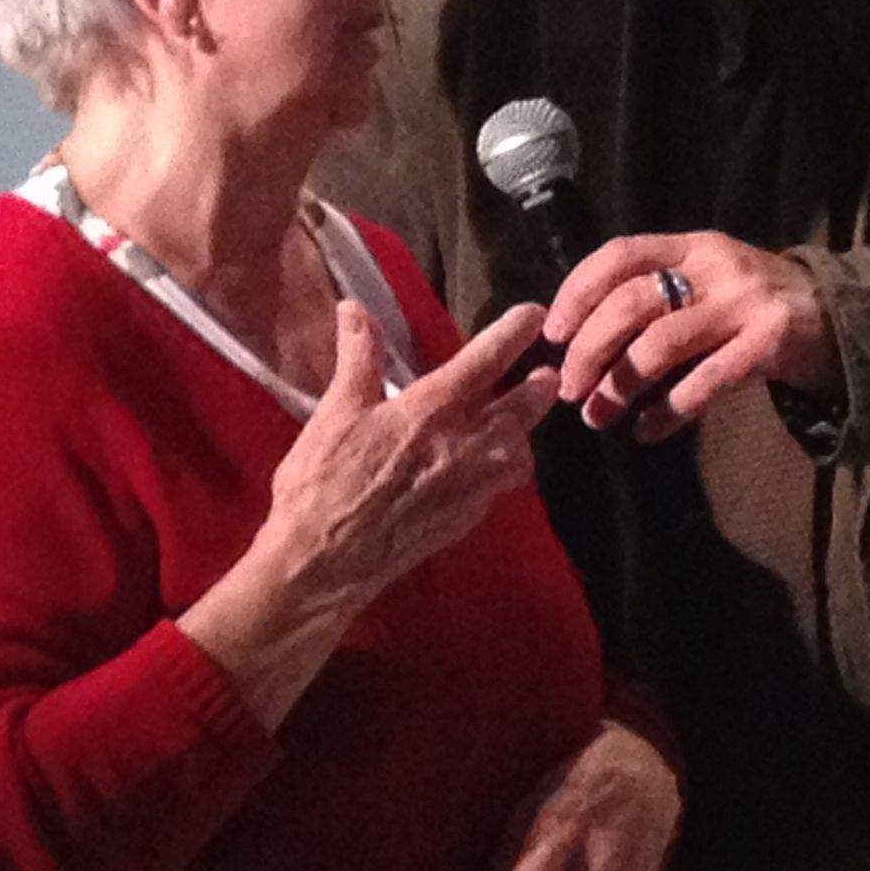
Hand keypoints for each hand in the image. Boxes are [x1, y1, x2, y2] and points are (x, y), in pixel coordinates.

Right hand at [255, 300, 558, 610]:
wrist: (324, 561)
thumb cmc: (323, 481)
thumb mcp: (336, 411)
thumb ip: (358, 358)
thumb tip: (355, 309)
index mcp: (431, 411)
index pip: (485, 361)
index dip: (513, 333)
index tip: (534, 315)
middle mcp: (463, 448)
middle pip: (520, 412)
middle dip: (538, 391)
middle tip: (547, 377)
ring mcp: (469, 489)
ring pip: (517, 455)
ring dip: (521, 436)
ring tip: (514, 426)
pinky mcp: (465, 521)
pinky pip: (498, 488)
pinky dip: (499, 471)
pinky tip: (481, 469)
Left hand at [545, 232, 836, 441]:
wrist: (839, 318)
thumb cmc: (754, 305)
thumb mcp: (708, 281)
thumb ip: (657, 294)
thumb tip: (578, 338)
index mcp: (692, 245)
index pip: (620, 254)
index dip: (578, 290)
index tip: (552, 332)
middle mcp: (716, 266)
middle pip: (632, 301)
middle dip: (589, 347)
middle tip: (568, 388)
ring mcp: (744, 302)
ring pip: (661, 342)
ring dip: (619, 383)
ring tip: (598, 416)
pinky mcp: (769, 342)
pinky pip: (706, 380)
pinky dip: (669, 411)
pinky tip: (647, 432)